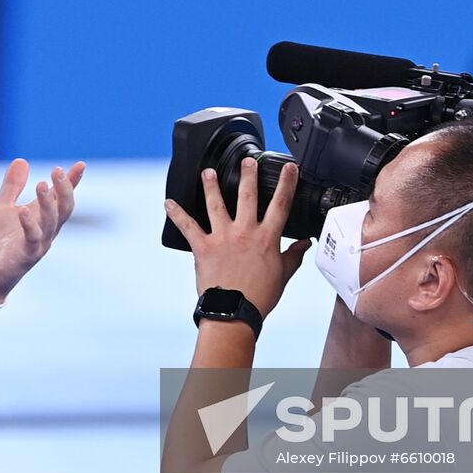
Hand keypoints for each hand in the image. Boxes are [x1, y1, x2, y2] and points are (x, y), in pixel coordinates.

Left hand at [0, 159, 85, 301]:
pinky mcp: (26, 256)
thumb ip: (12, 186)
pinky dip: (29, 225)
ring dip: (48, 203)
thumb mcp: (1, 207)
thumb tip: (22, 160)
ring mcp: (39, 243)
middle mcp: (46, 230)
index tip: (80, 165)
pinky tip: (22, 211)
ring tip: (42, 184)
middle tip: (57, 170)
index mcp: (41, 217)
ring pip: (51, 222)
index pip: (61, 197)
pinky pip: (32, 239)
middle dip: (64, 190)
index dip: (72, 182)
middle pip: (64, 208)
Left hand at [164, 158, 310, 318]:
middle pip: (247, 195)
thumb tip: (304, 244)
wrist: (234, 311)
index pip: (280, 204)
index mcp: (266, 238)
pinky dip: (177, 214)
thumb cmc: (258, 296)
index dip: (287, 183)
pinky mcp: (203, 247)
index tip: (289, 167)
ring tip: (208, 172)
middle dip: (248, 174)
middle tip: (247, 160)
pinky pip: (187, 227)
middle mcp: (244, 232)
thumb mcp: (283, 275)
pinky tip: (168, 203)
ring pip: (215, 204)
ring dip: (211, 185)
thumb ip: (293, 256)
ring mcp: (222, 237)